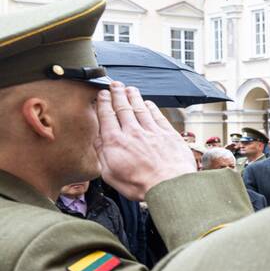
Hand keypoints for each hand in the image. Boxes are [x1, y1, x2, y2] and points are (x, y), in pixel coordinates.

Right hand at [94, 82, 196, 200]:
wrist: (170, 185)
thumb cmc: (140, 184)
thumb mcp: (110, 174)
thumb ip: (102, 154)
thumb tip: (97, 139)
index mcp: (116, 142)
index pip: (107, 117)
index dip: (104, 103)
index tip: (102, 95)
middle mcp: (133, 132)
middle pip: (123, 108)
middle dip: (117, 94)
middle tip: (115, 85)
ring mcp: (152, 131)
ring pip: (140, 109)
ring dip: (134, 97)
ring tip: (129, 89)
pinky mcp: (168, 134)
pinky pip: (158, 116)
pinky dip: (152, 107)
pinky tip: (148, 103)